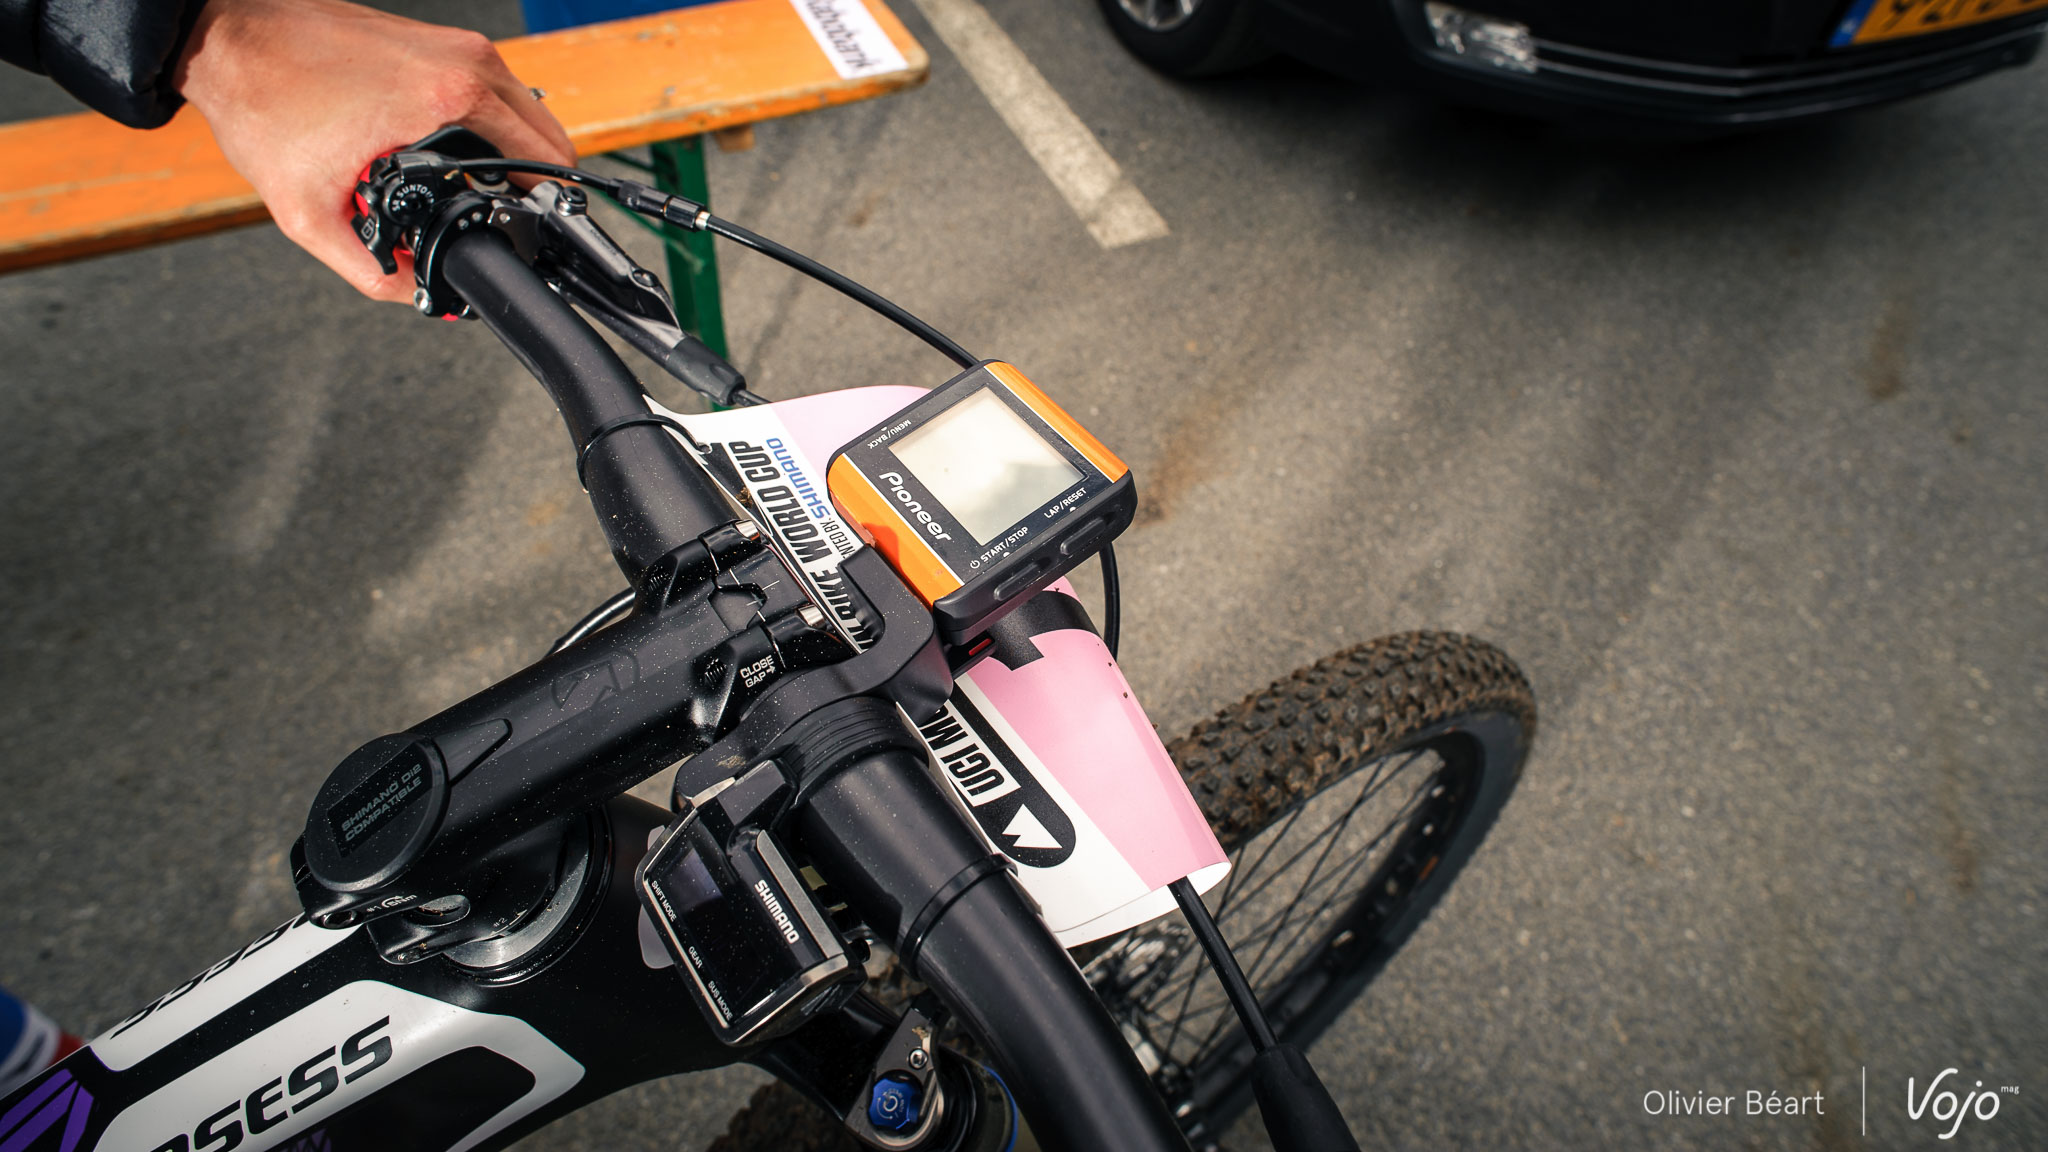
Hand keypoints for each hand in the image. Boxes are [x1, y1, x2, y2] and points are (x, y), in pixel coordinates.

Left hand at [175, 0, 576, 301]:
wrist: (229, 42)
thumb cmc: (264, 103)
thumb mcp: (311, 214)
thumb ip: (371, 271)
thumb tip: (417, 292)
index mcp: (450, 98)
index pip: (546, 162)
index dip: (545, 210)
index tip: (531, 232)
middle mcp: (464, 63)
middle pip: (549, 138)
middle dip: (535, 184)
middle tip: (504, 216)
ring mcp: (456, 45)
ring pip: (527, 111)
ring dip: (515, 152)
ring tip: (480, 186)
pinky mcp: (441, 40)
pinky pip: (495, 90)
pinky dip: (490, 123)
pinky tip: (457, 150)